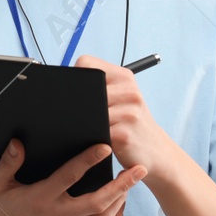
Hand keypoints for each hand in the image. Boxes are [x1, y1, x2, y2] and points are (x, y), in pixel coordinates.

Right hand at [0, 140, 145, 215]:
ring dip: (121, 202)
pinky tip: (119, 208)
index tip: (104, 147)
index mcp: (39, 198)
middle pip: (98, 203)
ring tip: (130, 184)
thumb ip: (9, 162)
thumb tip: (18, 143)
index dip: (88, 160)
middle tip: (137, 169)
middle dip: (122, 186)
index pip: (69, 177)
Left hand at [75, 55, 180, 181]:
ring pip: (86, 113)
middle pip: (84, 90)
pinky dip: (88, 137)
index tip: (77, 93)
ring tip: (91, 129)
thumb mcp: (121, 98)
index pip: (85, 64)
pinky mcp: (124, 134)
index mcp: (124, 77)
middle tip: (78, 114)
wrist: (156, 151)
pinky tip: (96, 140)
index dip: (75, 78)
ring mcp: (129, 112)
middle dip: (76, 103)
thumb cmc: (130, 123)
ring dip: (81, 123)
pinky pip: (94, 132)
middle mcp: (129, 91)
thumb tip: (58, 86)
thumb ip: (97, 86)